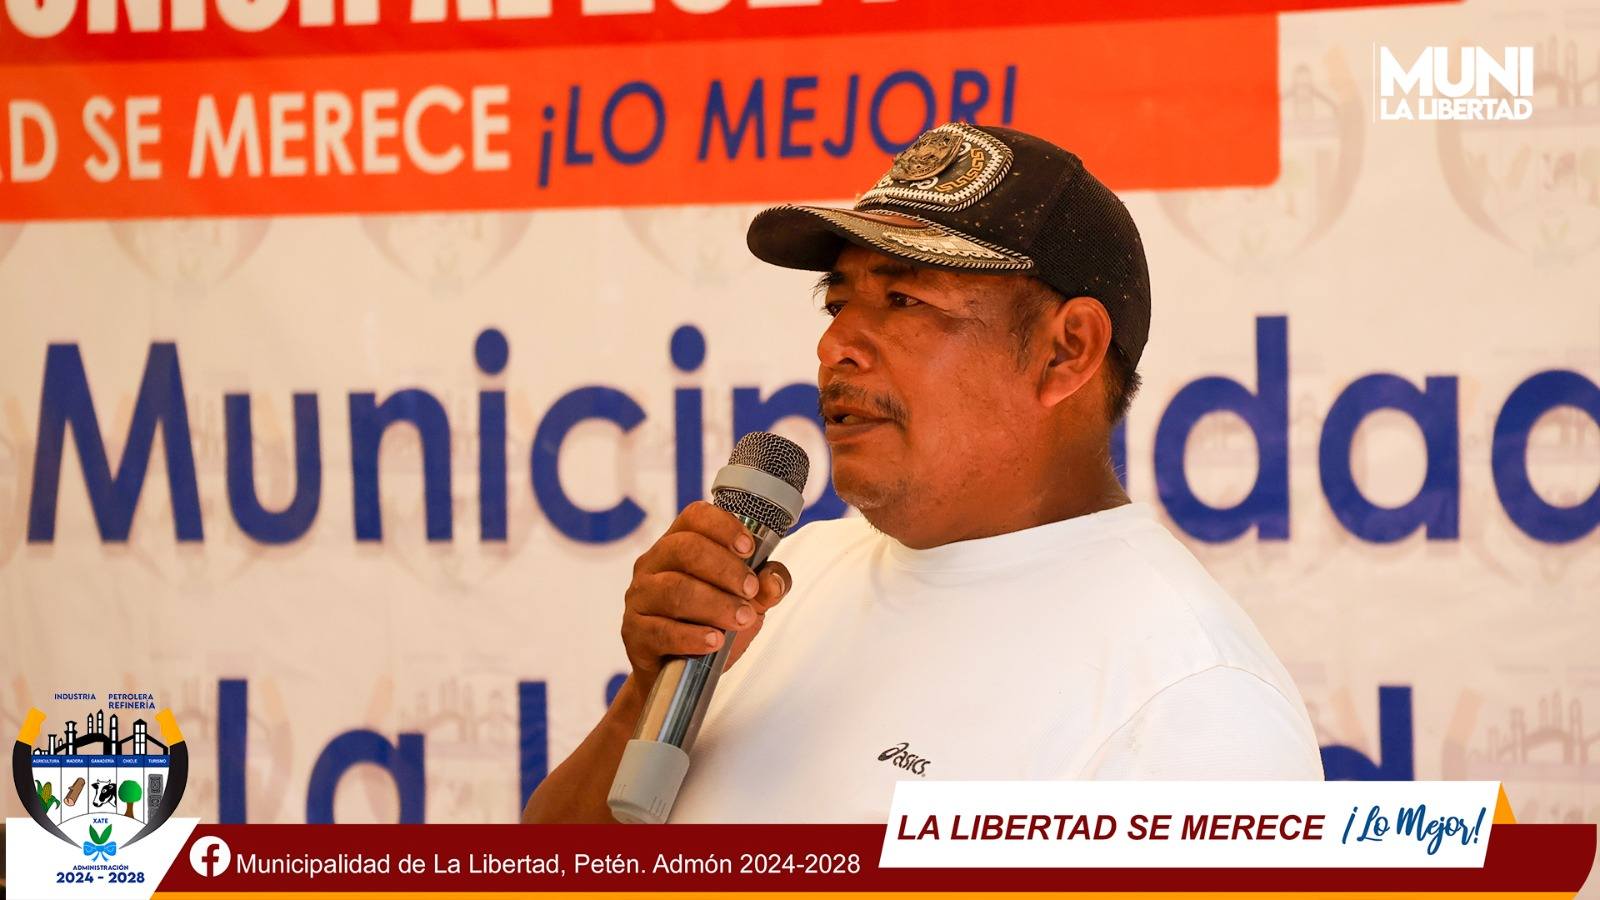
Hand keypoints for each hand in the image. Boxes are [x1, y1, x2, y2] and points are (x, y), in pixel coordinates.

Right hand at [622, 501, 791, 684]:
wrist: (678, 674)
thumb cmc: (709, 624)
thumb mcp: (745, 603)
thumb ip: (764, 588)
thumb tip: (774, 580)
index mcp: (678, 544)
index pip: (695, 517)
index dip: (723, 527)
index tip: (749, 549)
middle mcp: (653, 564)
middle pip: (685, 549)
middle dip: (725, 569)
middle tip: (750, 591)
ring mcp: (639, 598)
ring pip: (674, 590)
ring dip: (715, 604)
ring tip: (741, 619)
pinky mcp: (634, 633)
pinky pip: (661, 630)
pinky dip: (692, 636)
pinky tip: (714, 641)